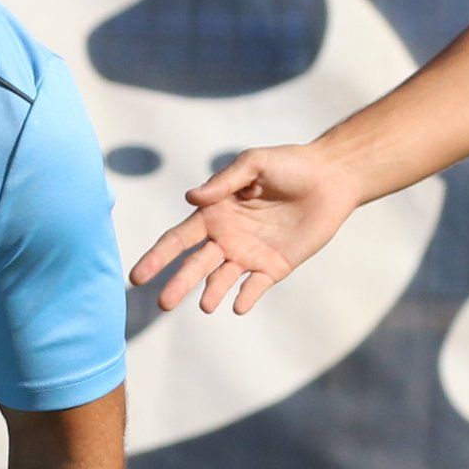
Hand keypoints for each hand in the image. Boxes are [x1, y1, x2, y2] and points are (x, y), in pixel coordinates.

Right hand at [130, 142, 372, 314]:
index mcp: (214, 213)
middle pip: (195, 265)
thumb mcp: (254, 163)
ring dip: (211, 293)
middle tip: (163, 304)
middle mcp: (226, 237)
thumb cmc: (289, 165)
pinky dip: (245, 298)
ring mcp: (249, 254)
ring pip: (221, 280)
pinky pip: (254, 287)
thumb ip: (224, 182)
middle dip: (178, 284)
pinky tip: (238, 305)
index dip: (157, 257)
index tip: (137, 277)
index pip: (178, 239)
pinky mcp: (274, 267)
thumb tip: (190, 198)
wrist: (331, 179)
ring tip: (206, 305)